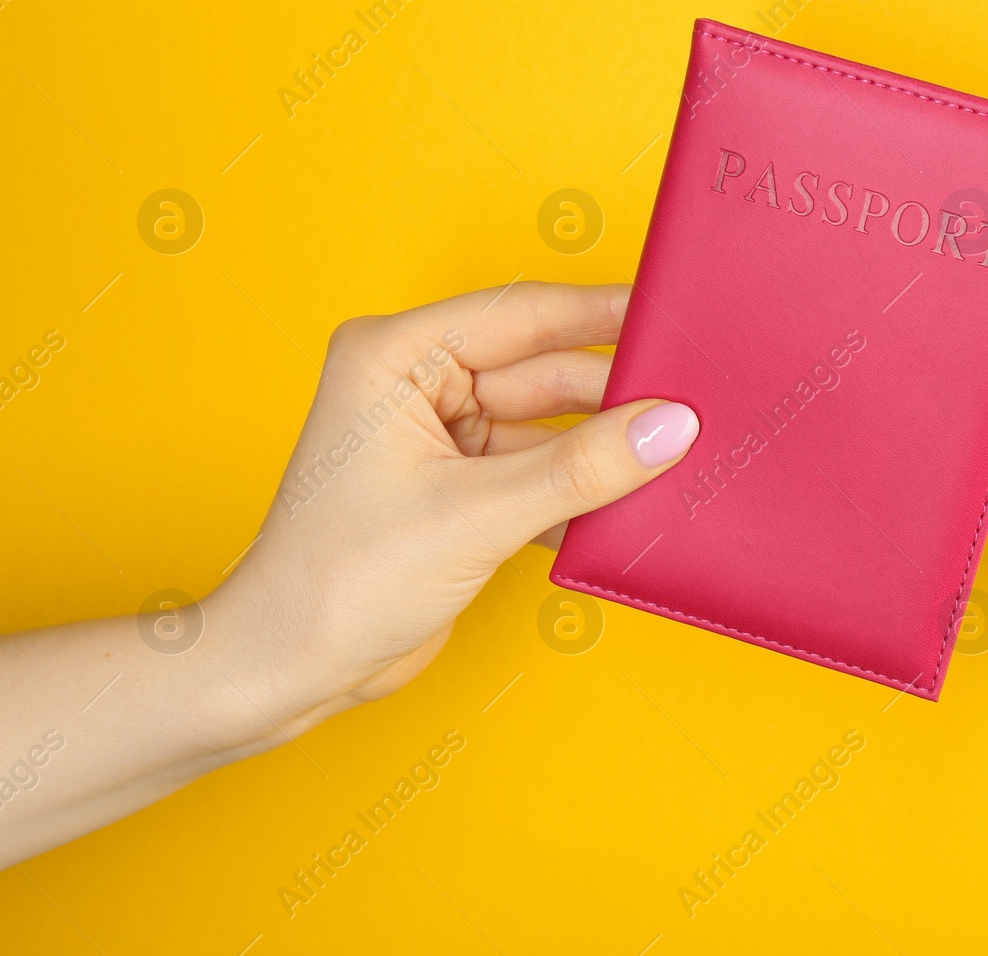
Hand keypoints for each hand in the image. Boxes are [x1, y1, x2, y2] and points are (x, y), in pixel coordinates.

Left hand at [206, 281, 698, 727]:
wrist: (289, 671)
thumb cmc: (338, 582)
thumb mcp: (476, 516)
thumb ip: (581, 468)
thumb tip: (669, 426)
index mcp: (397, 356)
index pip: (523, 315)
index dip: (603, 315)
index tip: (674, 314)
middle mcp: (418, 385)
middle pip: (546, 370)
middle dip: (616, 393)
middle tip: (698, 402)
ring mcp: (442, 440)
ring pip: (551, 426)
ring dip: (606, 449)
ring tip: (680, 455)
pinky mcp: (461, 491)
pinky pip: (542, 471)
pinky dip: (584, 490)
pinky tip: (637, 501)